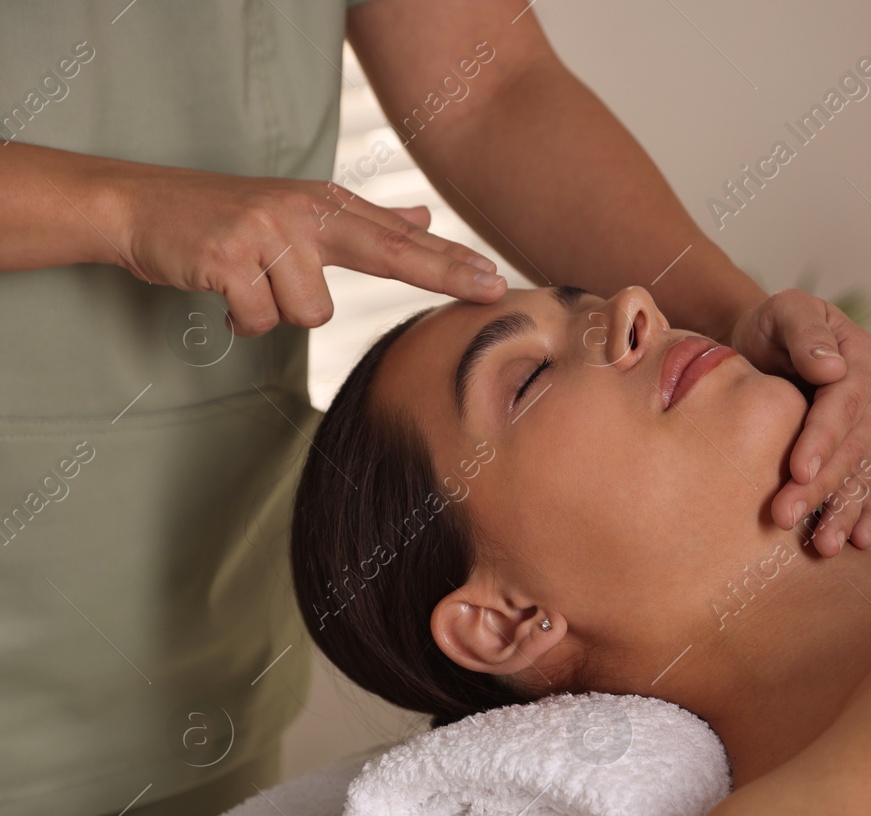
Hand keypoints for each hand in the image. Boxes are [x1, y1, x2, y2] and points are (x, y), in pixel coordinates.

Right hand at [107, 164, 506, 335]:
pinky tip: (223, 291)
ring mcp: (266, 232)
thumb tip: (423, 219)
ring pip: (310, 312)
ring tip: (251, 284)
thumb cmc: (229, 218)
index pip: (400, 241)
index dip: (451, 262)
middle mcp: (304, 213)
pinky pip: (259, 319)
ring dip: (277, 312)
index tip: (496, 280)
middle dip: (443, 273)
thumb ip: (366, 223)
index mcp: (326, 207)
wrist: (142, 208)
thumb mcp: (301, 212)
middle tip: (492, 289)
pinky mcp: (228, 257)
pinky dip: (241, 319)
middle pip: (389, 253)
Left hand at [728, 289, 870, 556]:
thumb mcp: (785, 312)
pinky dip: (861, 517)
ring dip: (841, 512)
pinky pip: (864, 490)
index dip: (825, 436)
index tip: (798, 468)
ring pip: (860, 475)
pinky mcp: (858, 458)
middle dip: (822, 484)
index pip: (848, 402)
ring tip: (823, 545)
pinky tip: (855, 542)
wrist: (766, 347)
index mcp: (867, 360)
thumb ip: (806, 334)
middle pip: (854, 446)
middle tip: (785, 515)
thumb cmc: (773, 327)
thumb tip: (832, 369)